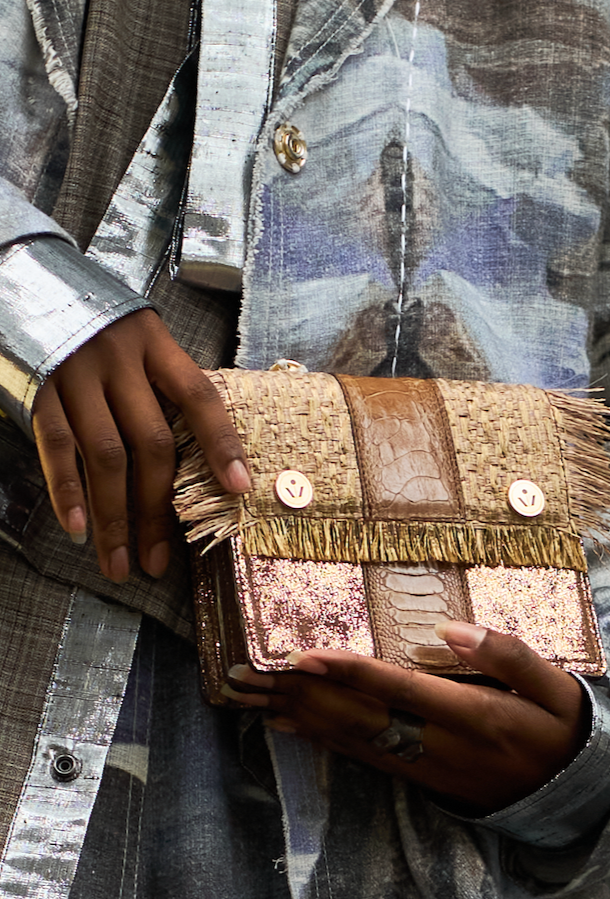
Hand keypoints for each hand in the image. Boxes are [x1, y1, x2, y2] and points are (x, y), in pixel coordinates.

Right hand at [32, 309, 250, 581]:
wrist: (24, 277)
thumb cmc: (94, 324)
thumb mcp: (136, 339)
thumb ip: (158, 387)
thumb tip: (194, 458)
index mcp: (155, 344)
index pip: (199, 397)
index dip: (222, 443)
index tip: (239, 489)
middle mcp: (119, 358)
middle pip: (151, 443)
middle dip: (157, 510)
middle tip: (157, 562)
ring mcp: (76, 372)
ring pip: (104, 455)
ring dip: (114, 516)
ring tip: (119, 563)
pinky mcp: (38, 385)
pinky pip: (56, 445)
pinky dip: (67, 490)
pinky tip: (78, 527)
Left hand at [223, 621, 588, 814]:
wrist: (578, 795)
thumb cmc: (565, 726)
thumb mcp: (558, 686)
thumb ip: (508, 655)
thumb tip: (450, 629)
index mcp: (476, 716)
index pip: (400, 689)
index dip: (350, 672)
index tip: (303, 655)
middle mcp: (441, 746)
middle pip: (360, 717)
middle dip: (302, 694)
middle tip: (249, 672)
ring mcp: (427, 768)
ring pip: (353, 740)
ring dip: (299, 716)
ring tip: (250, 694)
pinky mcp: (421, 781)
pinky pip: (363, 758)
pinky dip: (322, 739)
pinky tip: (288, 723)